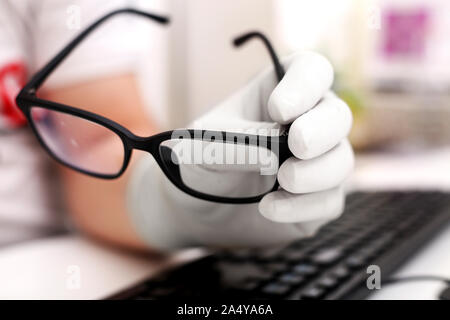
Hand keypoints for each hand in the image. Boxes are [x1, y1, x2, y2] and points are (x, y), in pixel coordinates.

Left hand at [127, 52, 353, 249]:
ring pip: (341, 160)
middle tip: (297, 144)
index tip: (279, 110)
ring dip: (315, 172)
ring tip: (281, 180)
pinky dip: (303, 206)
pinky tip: (269, 208)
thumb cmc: (202, 161)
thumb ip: (237, 144)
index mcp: (280, 94)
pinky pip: (330, 200)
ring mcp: (315, 162)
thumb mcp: (204, 146)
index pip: (312, 71)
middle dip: (322, 130)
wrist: (197, 208)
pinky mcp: (317, 199)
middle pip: (338, 115)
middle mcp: (306, 124)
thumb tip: (274, 154)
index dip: (305, 85)